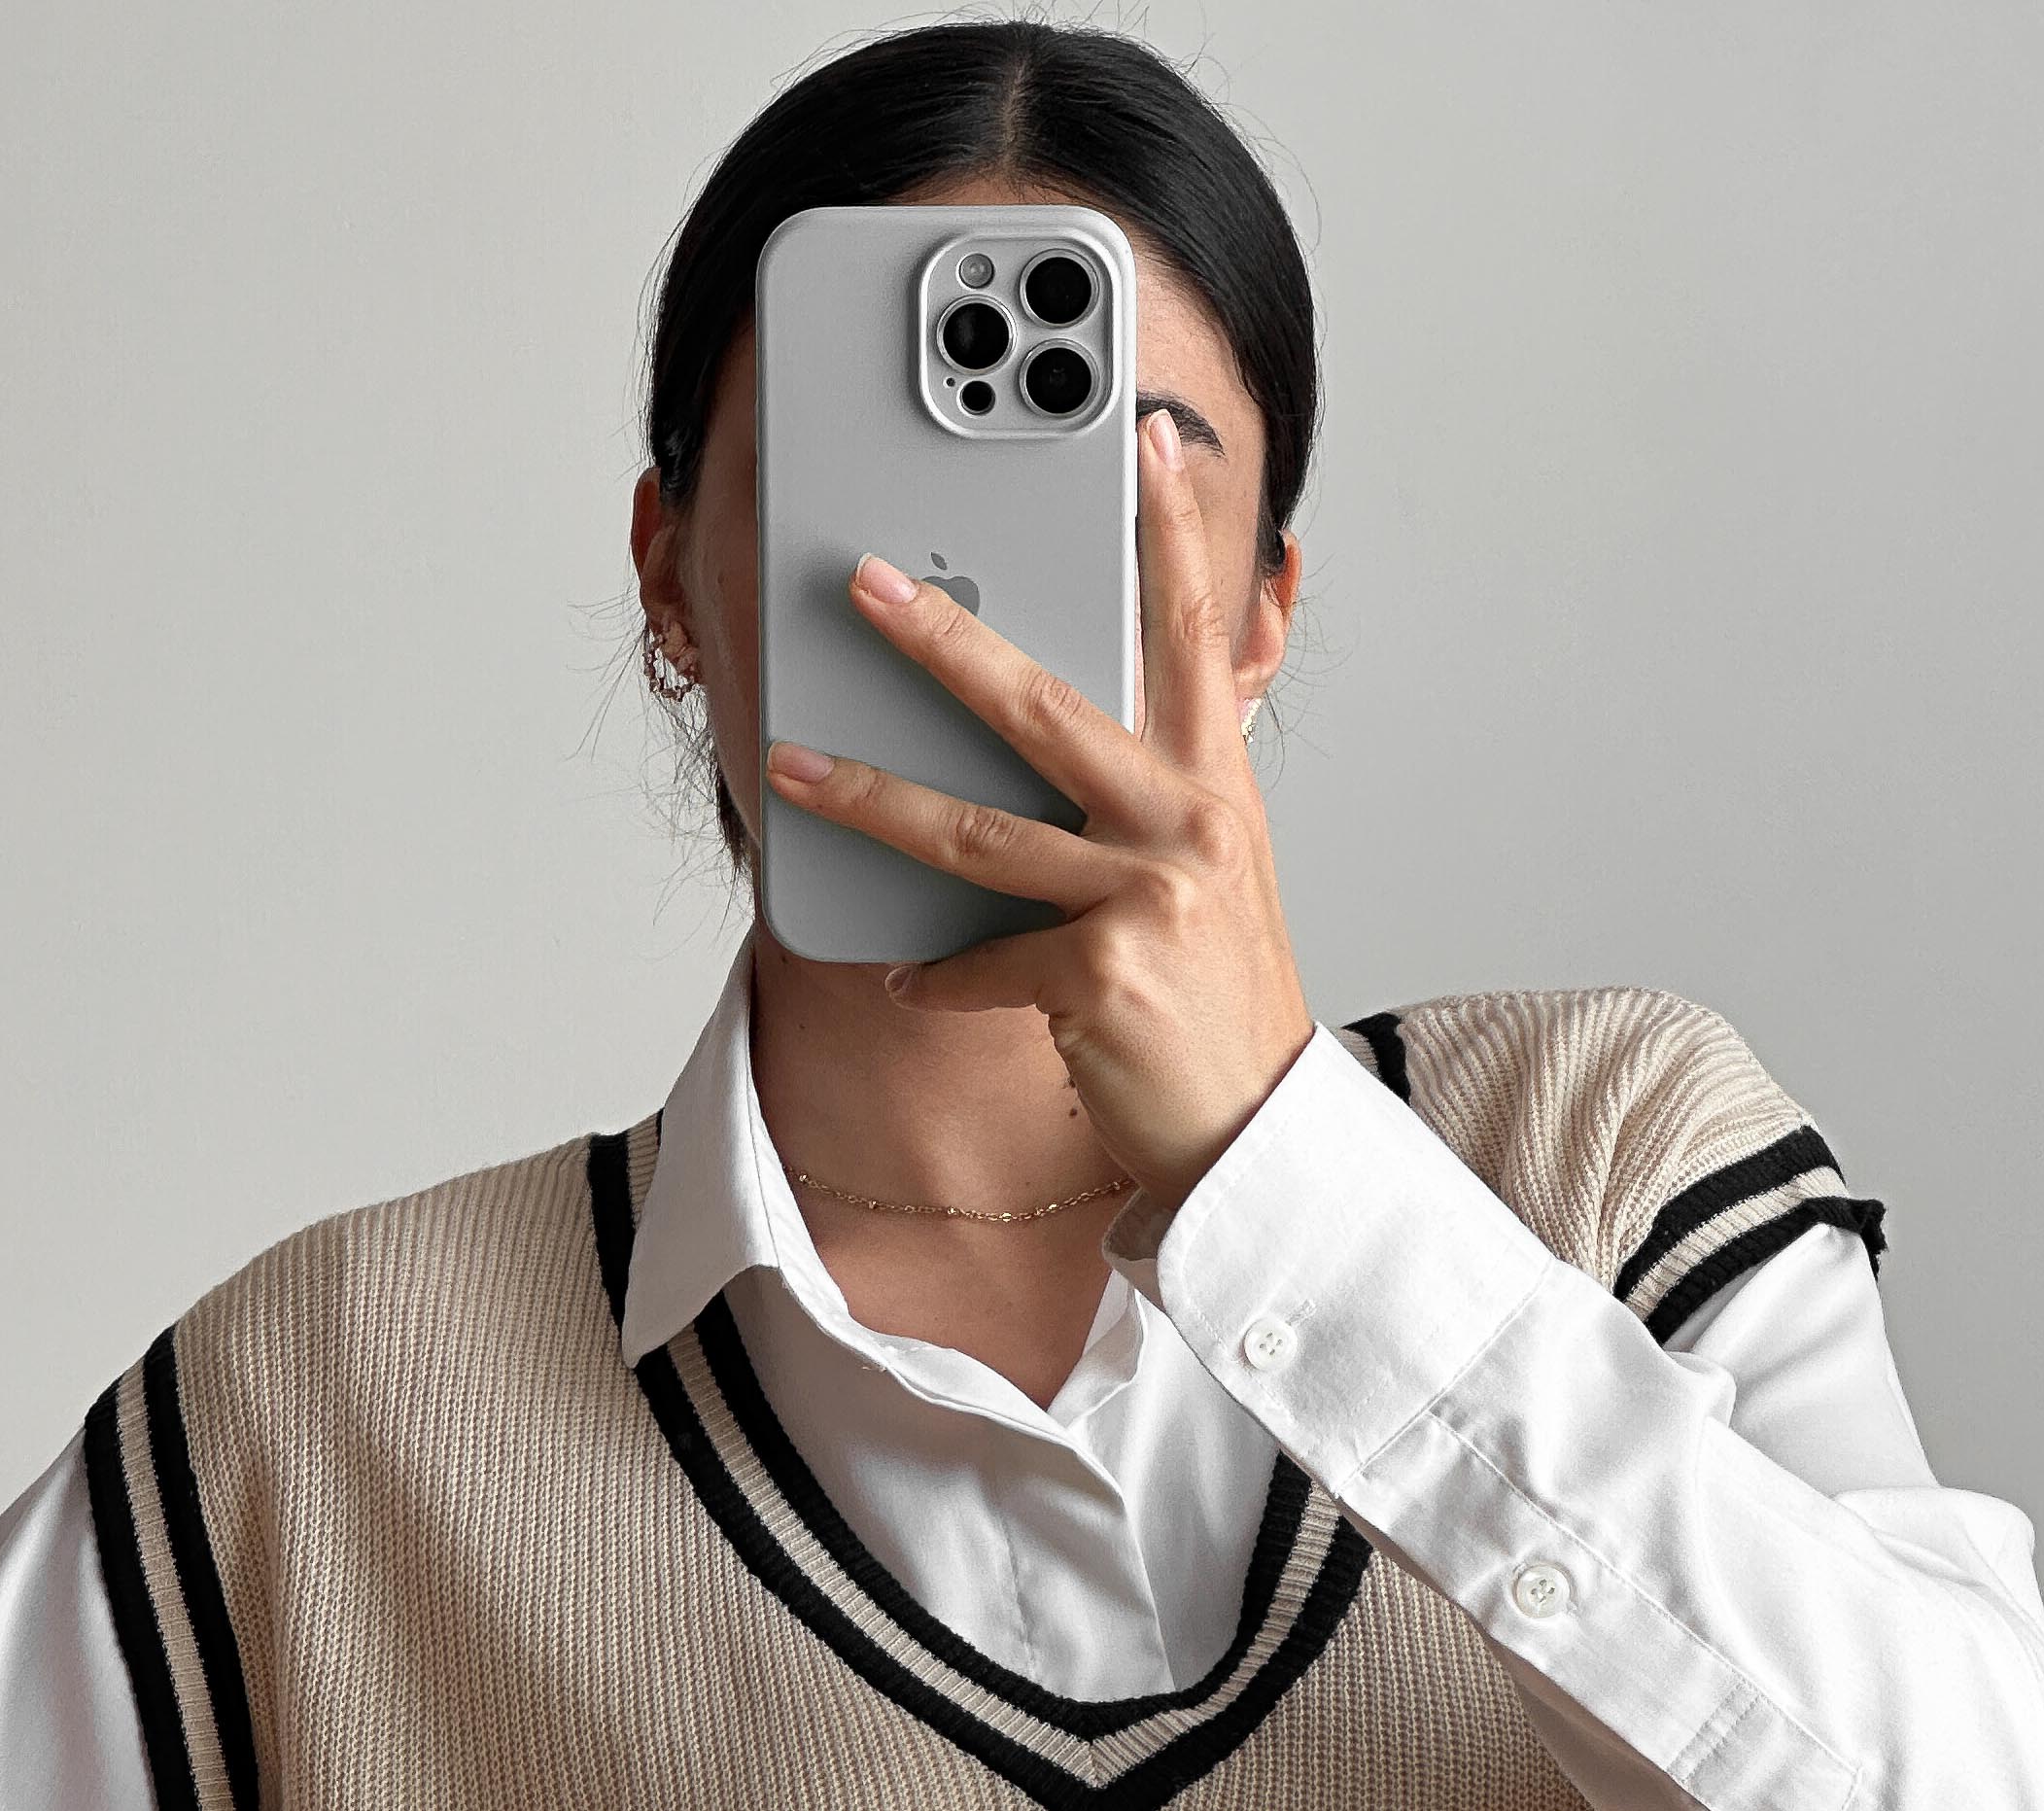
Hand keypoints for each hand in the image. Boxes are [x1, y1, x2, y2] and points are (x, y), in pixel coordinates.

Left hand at [762, 406, 1313, 1209]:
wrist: (1251, 1133)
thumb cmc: (1214, 1004)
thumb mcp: (1206, 880)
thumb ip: (1153, 799)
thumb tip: (1058, 737)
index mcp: (1215, 790)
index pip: (1192, 639)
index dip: (1170, 536)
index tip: (1144, 444)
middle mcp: (1188, 826)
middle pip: (1043, 708)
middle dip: (942, 638)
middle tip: (866, 584)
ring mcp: (1148, 897)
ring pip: (977, 831)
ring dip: (869, 797)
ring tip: (792, 766)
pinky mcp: (1104, 974)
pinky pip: (980, 962)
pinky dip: (936, 977)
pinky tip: (908, 980)